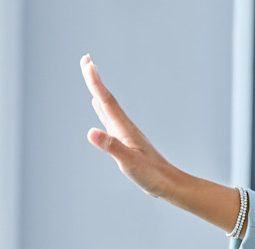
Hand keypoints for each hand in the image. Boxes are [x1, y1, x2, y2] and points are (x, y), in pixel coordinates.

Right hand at [81, 54, 177, 198]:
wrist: (169, 184)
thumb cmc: (152, 176)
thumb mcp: (129, 163)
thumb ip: (112, 147)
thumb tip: (91, 133)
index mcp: (124, 129)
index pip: (107, 101)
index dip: (95, 83)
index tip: (87, 63)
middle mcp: (125, 127)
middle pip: (107, 98)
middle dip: (95, 79)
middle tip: (85, 59)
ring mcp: (125, 133)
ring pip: (108, 106)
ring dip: (98, 90)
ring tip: (91, 76)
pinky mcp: (126, 141)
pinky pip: (110, 118)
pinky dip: (102, 108)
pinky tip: (99, 106)